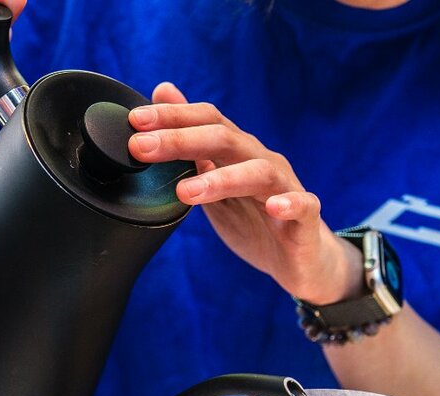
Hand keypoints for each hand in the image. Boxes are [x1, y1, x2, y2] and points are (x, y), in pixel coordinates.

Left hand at [128, 83, 362, 304]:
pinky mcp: (306, 219)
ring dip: (222, 179)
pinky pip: (303, 205)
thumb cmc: (254, 218)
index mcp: (237, 152)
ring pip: (258, 172)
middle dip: (181, 140)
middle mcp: (261, 161)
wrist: (299, 259)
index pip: (206, 120)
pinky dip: (289, 203)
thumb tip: (161, 91)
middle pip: (225, 139)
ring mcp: (285, 188)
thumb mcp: (213, 182)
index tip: (134, 121)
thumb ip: (190, 144)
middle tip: (142, 148)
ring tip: (187, 192)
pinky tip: (274, 207)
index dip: (172, 117)